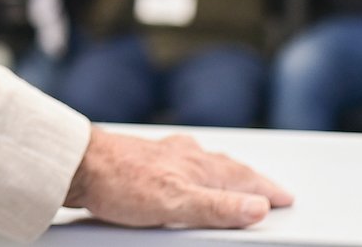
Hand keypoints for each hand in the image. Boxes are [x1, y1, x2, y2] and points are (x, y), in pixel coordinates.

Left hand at [66, 128, 290, 229]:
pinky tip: (183, 168)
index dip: (265, 190)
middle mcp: (184, 155)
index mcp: (197, 167)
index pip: (242, 178)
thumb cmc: (121, 184)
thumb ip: (217, 206)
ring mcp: (163, 155)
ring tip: (234, 176)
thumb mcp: (175, 204)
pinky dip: (195, 168)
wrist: (76, 165)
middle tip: (268, 188)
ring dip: (223, 171)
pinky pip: (181, 162)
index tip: (285, 198)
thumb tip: (259, 206)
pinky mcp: (143, 159)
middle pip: (227, 167)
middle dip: (250, 178)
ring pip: (203, 162)